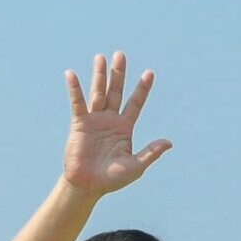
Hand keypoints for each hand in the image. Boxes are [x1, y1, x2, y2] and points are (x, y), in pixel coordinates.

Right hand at [60, 53, 171, 196]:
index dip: (142, 89)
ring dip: (99, 75)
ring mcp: (94, 120)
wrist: (87, 186)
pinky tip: (71, 74)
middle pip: (116, 91)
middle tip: (121, 55)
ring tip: (101, 57)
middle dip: (119, 74)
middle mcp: (110, 120)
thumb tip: (169, 142)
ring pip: (98, 92)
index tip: (149, 73)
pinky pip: (77, 103)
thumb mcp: (135, 167)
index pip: (135, 103)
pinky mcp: (79, 124)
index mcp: (125, 128)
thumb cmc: (111, 179)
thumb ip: (150, 153)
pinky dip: (74, 89)